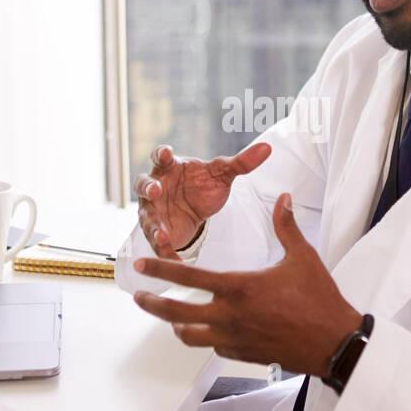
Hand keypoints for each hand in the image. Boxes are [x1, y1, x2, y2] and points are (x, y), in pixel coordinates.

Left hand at [131, 192, 362, 377]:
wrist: (333, 343)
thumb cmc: (320, 301)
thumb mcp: (303, 257)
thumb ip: (286, 226)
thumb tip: (283, 199)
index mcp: (239, 287)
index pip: (187, 275)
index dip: (159, 268)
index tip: (141, 265)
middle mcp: (229, 315)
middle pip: (175, 312)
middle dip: (152, 304)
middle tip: (139, 297)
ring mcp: (233, 338)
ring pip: (188, 336)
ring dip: (175, 324)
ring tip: (171, 316)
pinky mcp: (241, 354)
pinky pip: (211, 347)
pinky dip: (203, 337)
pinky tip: (206, 329)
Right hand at [133, 141, 271, 259]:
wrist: (196, 211)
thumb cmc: (202, 186)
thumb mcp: (222, 175)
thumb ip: (241, 163)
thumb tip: (267, 148)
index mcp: (170, 168)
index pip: (160, 157)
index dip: (161, 154)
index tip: (165, 152)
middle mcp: (156, 188)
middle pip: (143, 184)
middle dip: (148, 188)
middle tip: (155, 191)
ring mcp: (153, 211)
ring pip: (146, 217)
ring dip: (153, 226)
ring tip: (162, 235)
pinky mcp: (157, 232)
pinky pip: (156, 243)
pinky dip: (164, 251)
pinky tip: (175, 261)